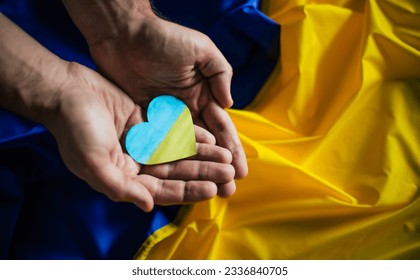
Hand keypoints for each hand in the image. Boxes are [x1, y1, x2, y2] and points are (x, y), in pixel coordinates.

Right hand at [46, 62, 234, 210]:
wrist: (66, 91)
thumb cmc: (75, 129)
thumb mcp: (93, 162)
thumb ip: (119, 187)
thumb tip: (148, 206)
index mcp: (124, 178)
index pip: (162, 191)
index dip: (188, 191)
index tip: (213, 189)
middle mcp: (136, 163)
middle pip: (176, 173)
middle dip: (202, 173)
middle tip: (228, 173)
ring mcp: (143, 142)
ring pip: (179, 153)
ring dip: (202, 155)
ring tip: (226, 156)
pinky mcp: (147, 123)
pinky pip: (174, 132)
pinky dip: (192, 135)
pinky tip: (211, 138)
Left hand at [87, 16, 247, 187]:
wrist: (123, 34)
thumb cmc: (164, 38)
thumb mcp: (201, 49)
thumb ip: (220, 73)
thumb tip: (230, 104)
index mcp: (203, 94)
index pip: (221, 128)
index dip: (232, 150)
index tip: (241, 172)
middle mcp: (187, 110)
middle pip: (206, 145)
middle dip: (218, 167)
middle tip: (228, 191)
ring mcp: (166, 118)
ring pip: (185, 150)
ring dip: (197, 171)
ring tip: (208, 191)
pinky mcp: (145, 121)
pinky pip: (159, 145)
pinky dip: (170, 162)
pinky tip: (178, 180)